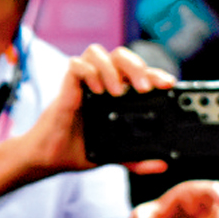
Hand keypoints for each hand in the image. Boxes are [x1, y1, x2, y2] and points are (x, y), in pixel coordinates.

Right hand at [21, 44, 177, 177]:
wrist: (51, 159)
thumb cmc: (79, 150)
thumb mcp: (114, 155)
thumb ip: (137, 159)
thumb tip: (161, 165)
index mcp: (116, 94)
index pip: (139, 73)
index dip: (155, 74)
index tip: (168, 84)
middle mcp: (101, 82)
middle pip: (122, 55)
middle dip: (137, 67)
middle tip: (144, 88)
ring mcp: (83, 82)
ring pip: (99, 53)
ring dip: (111, 68)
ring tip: (116, 91)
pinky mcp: (66, 86)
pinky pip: (76, 65)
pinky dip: (88, 73)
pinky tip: (96, 90)